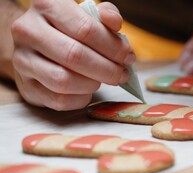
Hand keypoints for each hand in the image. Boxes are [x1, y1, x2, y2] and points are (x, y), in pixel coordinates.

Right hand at [11, 0, 134, 110]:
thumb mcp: (88, 15)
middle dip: (107, 69)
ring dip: (93, 84)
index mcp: (47, 5)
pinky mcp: (26, 86)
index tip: (128, 56)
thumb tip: (115, 24)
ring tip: (104, 80)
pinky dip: (80, 98)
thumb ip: (106, 15)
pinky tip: (88, 90)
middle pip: (75, 56)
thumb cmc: (69, 29)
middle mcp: (27, 30)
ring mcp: (22, 60)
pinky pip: (58, 100)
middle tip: (122, 74)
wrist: (36, 45)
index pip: (86, 29)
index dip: (113, 47)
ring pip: (63, 80)